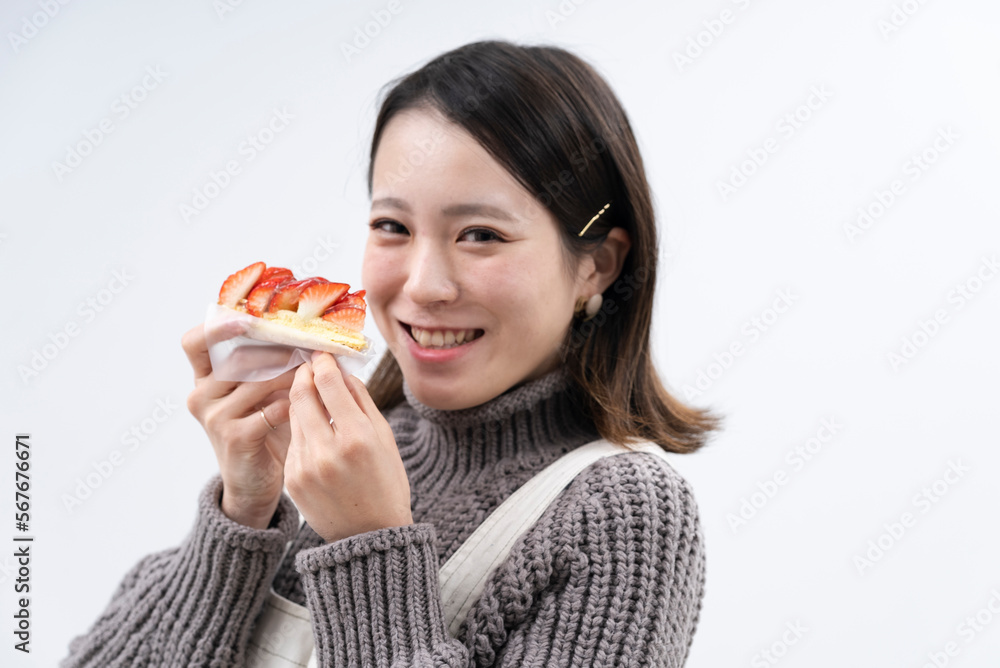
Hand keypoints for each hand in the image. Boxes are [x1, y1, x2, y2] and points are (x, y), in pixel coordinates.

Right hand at [182, 322, 295, 528]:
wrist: (255, 484)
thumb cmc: (264, 430)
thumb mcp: (260, 395)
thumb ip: (268, 366)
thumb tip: (304, 332)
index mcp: (204, 380)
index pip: (194, 343)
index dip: (216, 326)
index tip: (246, 318)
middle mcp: (201, 396)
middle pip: (237, 358)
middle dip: (277, 350)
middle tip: (308, 345)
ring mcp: (215, 418)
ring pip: (257, 381)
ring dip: (292, 374)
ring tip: (316, 371)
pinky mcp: (235, 438)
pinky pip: (270, 410)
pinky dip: (294, 403)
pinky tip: (309, 403)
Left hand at [284, 351, 412, 542]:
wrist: (370, 536)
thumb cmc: (386, 483)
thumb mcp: (385, 439)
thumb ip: (362, 401)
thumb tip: (341, 372)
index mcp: (357, 437)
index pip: (329, 383)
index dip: (323, 362)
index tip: (322, 354)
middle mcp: (328, 451)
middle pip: (302, 394)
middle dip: (304, 375)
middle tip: (309, 365)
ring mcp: (306, 467)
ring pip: (293, 416)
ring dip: (300, 399)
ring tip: (309, 391)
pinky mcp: (292, 479)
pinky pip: (293, 442)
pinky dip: (301, 429)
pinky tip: (313, 430)